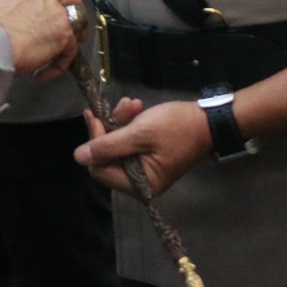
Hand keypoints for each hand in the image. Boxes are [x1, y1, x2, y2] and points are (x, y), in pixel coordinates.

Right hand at [0, 0, 81, 78]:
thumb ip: (14, 8)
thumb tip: (17, 22)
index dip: (55, 0)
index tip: (54, 12)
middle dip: (73, 13)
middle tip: (70, 29)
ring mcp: (56, 10)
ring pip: (76, 23)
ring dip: (70, 40)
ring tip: (58, 57)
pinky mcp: (64, 31)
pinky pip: (70, 49)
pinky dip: (59, 65)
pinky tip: (42, 74)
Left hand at [73, 97, 210, 197]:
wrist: (208, 120)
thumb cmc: (176, 127)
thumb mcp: (140, 133)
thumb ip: (108, 146)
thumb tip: (78, 157)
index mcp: (139, 183)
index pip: (100, 170)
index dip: (94, 144)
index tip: (95, 117)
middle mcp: (141, 182)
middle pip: (108, 157)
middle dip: (109, 129)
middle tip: (115, 106)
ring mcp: (145, 169)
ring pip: (117, 146)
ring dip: (120, 122)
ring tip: (131, 103)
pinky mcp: (149, 157)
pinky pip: (130, 143)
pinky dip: (130, 124)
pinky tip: (136, 106)